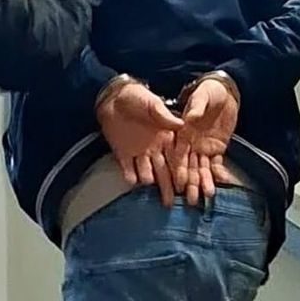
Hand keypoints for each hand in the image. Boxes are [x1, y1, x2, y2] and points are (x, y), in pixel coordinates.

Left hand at [97, 80, 181, 206]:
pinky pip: (127, 168)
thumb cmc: (136, 97)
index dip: (181, 171)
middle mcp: (154, 149)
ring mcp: (138, 153)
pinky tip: (133, 182)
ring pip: (147, 173)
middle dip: (168, 187)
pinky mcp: (122, 153)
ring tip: (153, 189)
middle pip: (163, 172)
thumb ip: (164, 115)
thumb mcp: (152, 103)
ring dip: (150, 181)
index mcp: (166, 137)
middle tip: (171, 203)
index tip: (186, 183)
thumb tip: (183, 124)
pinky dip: (130, 175)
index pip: (176, 158)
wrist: (113, 98)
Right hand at [168, 78, 237, 203]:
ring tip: (206, 197)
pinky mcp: (216, 149)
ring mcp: (203, 148)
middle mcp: (191, 144)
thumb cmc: (209, 91)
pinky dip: (218, 174)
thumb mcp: (203, 96)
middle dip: (190, 183)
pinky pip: (216, 164)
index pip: (179, 154)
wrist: (224, 92)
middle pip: (189, 167)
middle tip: (191, 200)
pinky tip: (220, 184)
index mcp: (183, 133)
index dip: (180, 169)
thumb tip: (189, 119)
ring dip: (203, 182)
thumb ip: (196, 107)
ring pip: (201, 169)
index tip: (180, 183)